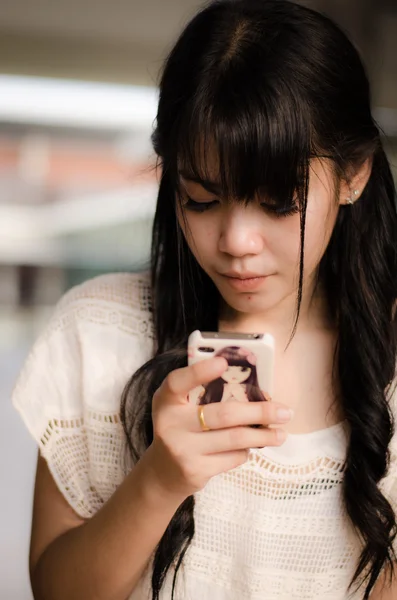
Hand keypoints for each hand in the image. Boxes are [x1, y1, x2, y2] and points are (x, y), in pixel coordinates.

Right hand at [141, 357, 292, 500]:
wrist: (163, 473)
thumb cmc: (182, 429)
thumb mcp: (181, 408)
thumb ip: (203, 394)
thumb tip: (254, 387)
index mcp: (165, 400)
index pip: (178, 382)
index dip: (200, 372)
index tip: (224, 363)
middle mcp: (170, 424)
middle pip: (224, 414)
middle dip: (260, 412)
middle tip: (284, 411)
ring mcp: (182, 449)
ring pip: (234, 438)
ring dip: (263, 435)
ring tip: (282, 433)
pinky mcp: (195, 471)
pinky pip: (232, 458)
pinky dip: (246, 451)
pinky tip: (251, 447)